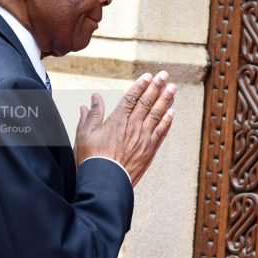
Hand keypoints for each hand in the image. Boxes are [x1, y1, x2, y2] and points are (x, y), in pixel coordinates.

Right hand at [74, 71, 175, 186]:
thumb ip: (92, 115)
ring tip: (172, 89)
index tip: (148, 76)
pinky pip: (161, 132)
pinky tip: (172, 112)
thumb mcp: (84, 134)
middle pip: (147, 102)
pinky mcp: (150, 151)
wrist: (105, 182)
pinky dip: (167, 121)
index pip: (131, 97)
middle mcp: (132, 126)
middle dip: (157, 87)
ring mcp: (143, 138)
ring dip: (166, 100)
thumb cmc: (92, 160)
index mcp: (117, 120)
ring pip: (157, 114)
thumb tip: (93, 98)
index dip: (140, 85)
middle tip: (164, 75)